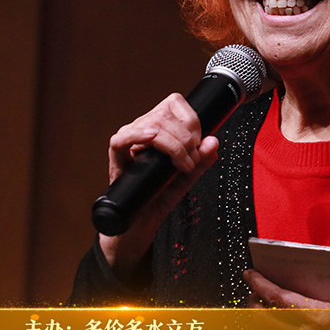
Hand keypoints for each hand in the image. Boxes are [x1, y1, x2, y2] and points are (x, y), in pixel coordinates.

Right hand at [99, 93, 218, 278]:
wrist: (140, 225)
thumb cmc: (158, 199)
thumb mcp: (186, 179)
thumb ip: (200, 161)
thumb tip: (213, 141)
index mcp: (159, 131)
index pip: (173, 104)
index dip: (190, 118)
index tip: (199, 142)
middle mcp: (142, 133)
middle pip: (164, 114)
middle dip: (185, 137)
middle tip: (192, 160)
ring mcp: (128, 145)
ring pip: (149, 124)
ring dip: (171, 143)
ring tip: (181, 163)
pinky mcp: (117, 161)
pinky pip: (120, 140)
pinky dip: (137, 136)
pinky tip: (151, 138)